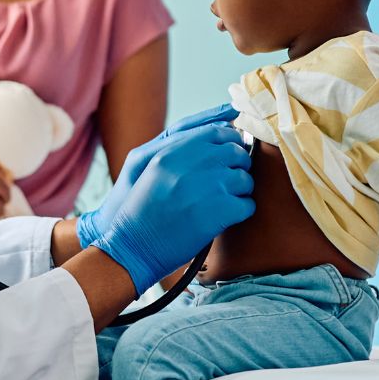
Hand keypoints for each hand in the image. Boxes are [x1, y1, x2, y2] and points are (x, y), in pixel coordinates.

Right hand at [77, 104, 239, 247]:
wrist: (132, 247)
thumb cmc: (141, 211)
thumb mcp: (149, 170)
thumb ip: (177, 152)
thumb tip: (217, 135)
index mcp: (170, 152)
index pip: (213, 131)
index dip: (230, 138)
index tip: (235, 145)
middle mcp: (188, 164)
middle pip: (234, 152)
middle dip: (238, 166)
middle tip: (230, 181)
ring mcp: (206, 186)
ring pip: (244, 178)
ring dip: (241, 190)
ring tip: (225, 202)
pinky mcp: (218, 211)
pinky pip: (247, 205)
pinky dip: (242, 212)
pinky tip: (226, 219)